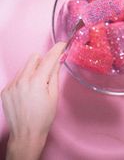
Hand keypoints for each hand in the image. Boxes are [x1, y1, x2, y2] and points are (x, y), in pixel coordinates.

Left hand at [1, 42, 65, 159]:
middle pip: (34, 58)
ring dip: (32, 71)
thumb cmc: (43, 118)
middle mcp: (22, 80)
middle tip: (47, 73)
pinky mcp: (5, 90)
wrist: (26, 134)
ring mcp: (11, 85)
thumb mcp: (53, 96)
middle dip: (43, 61)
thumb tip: (58, 60)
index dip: (57, 49)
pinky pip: (16, 77)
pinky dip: (23, 80)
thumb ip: (54, 75)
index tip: (62, 45)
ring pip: (25, 67)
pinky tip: (27, 93)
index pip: (49, 58)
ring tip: (36, 87)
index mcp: (37, 82)